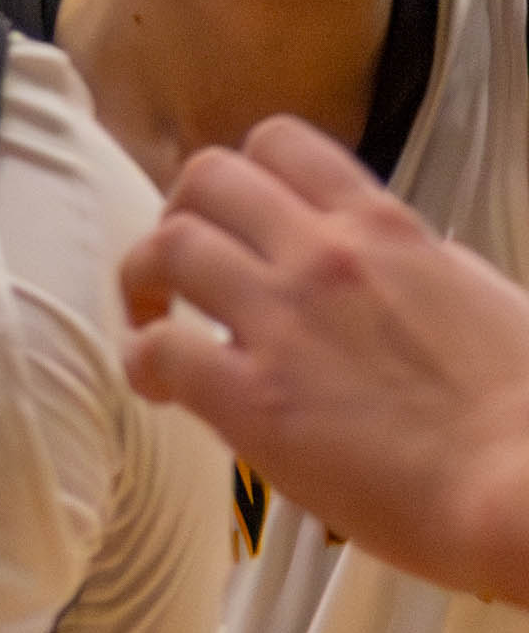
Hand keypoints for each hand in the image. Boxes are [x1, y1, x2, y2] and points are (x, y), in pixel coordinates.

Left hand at [121, 116, 528, 602]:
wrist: (524, 488)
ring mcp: (282, 322)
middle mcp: (323, 257)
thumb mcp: (485, 301)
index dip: (241, 175)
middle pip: (206, 178)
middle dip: (180, 212)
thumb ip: (424, 269)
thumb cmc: (522, 413)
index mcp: (385, 228)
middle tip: (181, 262)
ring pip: (168, 247)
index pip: (280, 145)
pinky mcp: (252, 398)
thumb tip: (408, 260)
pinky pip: (157, 350)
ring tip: (152, 316)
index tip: (235, 216)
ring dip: (144, 277)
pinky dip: (142, 360)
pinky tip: (158, 384)